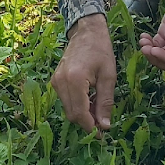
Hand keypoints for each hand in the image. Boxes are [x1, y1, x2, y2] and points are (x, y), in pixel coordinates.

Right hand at [52, 15, 115, 132]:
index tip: (103, 133)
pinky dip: (77, 104)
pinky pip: (65, 100)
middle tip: (103, 121)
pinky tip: (89, 98)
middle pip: (72, 114)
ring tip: (98, 105)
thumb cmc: (101, 51)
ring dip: (82, 113)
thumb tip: (105, 126)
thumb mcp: (109, 77)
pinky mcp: (55, 80)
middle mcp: (60, 82)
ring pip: (68, 109)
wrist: (86, 32)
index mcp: (74, 80)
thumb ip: (105, 102)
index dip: (91, 127)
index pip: (79, 113)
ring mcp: (56, 81)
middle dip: (87, 121)